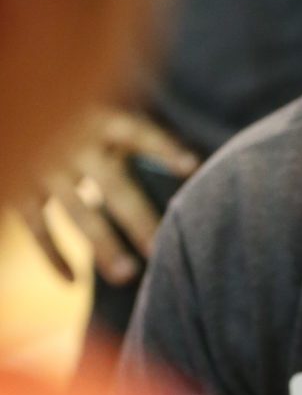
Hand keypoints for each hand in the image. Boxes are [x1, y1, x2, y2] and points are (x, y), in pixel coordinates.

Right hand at [18, 106, 199, 285]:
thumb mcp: (99, 120)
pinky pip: (39, 228)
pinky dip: (54, 256)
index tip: (190, 165)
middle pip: (113, 186)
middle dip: (138, 220)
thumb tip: (186, 170)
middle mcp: (75, 145)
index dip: (162, 148)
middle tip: (159, 251)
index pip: (136, 134)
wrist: (17, 113)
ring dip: (103, 246)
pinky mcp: (20, 191)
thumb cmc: (74, 125)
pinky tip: (73, 281)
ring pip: (79, 213)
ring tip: (127, 275)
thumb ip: (131, 142)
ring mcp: (46, 169)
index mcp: (100, 123)